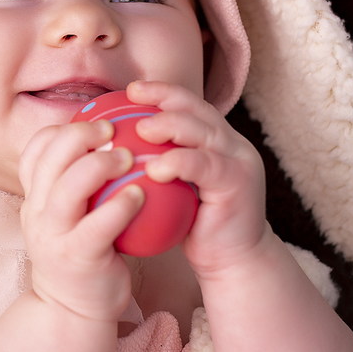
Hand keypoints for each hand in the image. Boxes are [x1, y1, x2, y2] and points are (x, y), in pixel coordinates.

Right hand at [18, 119, 139, 321]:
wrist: (72, 312)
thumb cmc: (82, 256)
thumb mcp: (68, 218)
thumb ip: (77, 186)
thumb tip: (108, 142)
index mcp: (34, 198)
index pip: (35, 149)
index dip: (63, 129)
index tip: (95, 123)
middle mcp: (38, 212)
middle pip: (50, 158)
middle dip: (82, 135)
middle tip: (114, 130)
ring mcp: (54, 235)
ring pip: (69, 186)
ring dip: (101, 165)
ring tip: (129, 158)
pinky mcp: (77, 257)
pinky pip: (98, 225)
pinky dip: (120, 205)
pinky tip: (140, 194)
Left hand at [124, 80, 267, 278]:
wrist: (232, 261)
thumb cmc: (195, 225)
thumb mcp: (174, 189)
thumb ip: (157, 164)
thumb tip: (112, 149)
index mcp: (217, 141)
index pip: (189, 105)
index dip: (162, 92)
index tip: (131, 89)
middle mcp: (232, 145)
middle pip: (198, 110)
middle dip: (165, 99)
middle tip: (133, 98)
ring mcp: (240, 162)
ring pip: (204, 132)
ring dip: (172, 126)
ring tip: (142, 129)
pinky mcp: (240, 184)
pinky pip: (207, 166)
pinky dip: (180, 163)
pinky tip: (155, 169)